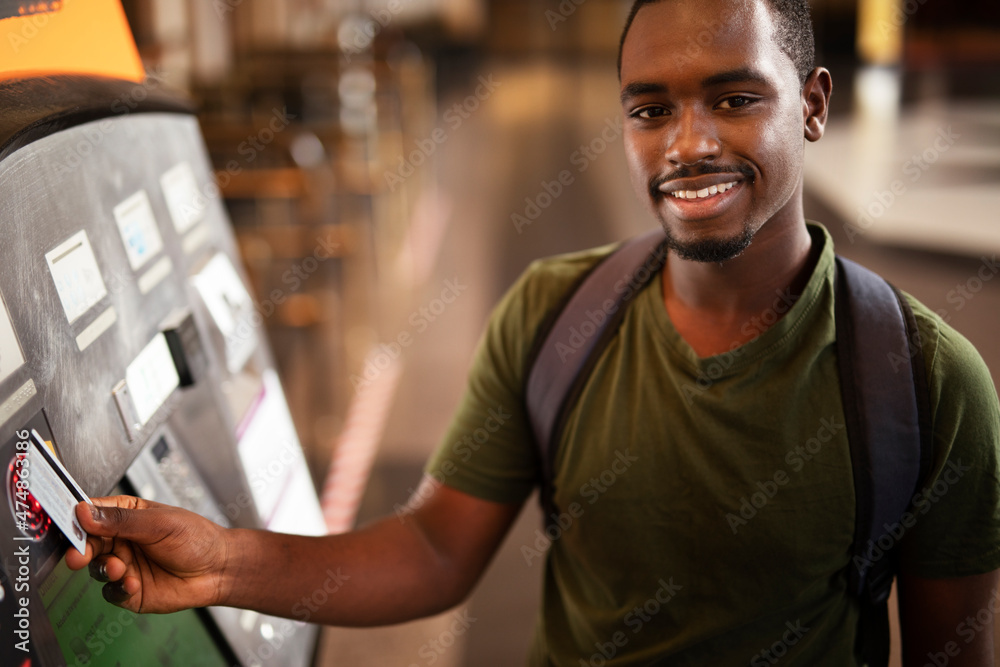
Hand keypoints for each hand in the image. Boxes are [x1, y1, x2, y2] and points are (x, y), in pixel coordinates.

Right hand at [65, 496, 231, 613]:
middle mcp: (120, 540)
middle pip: (87, 543)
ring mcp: (123, 565)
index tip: (68, 523)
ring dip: (103, 568)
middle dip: (80, 549)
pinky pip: (110, 592)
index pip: (93, 513)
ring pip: (95, 568)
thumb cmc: (196, 538)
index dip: (77, 518)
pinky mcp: (128, 590)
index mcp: (126, 515)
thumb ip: (121, 520)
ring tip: (119, 568)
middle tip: (78, 555)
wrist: (218, 569)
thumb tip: (85, 512)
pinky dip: (117, 589)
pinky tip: (132, 583)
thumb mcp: (159, 523)